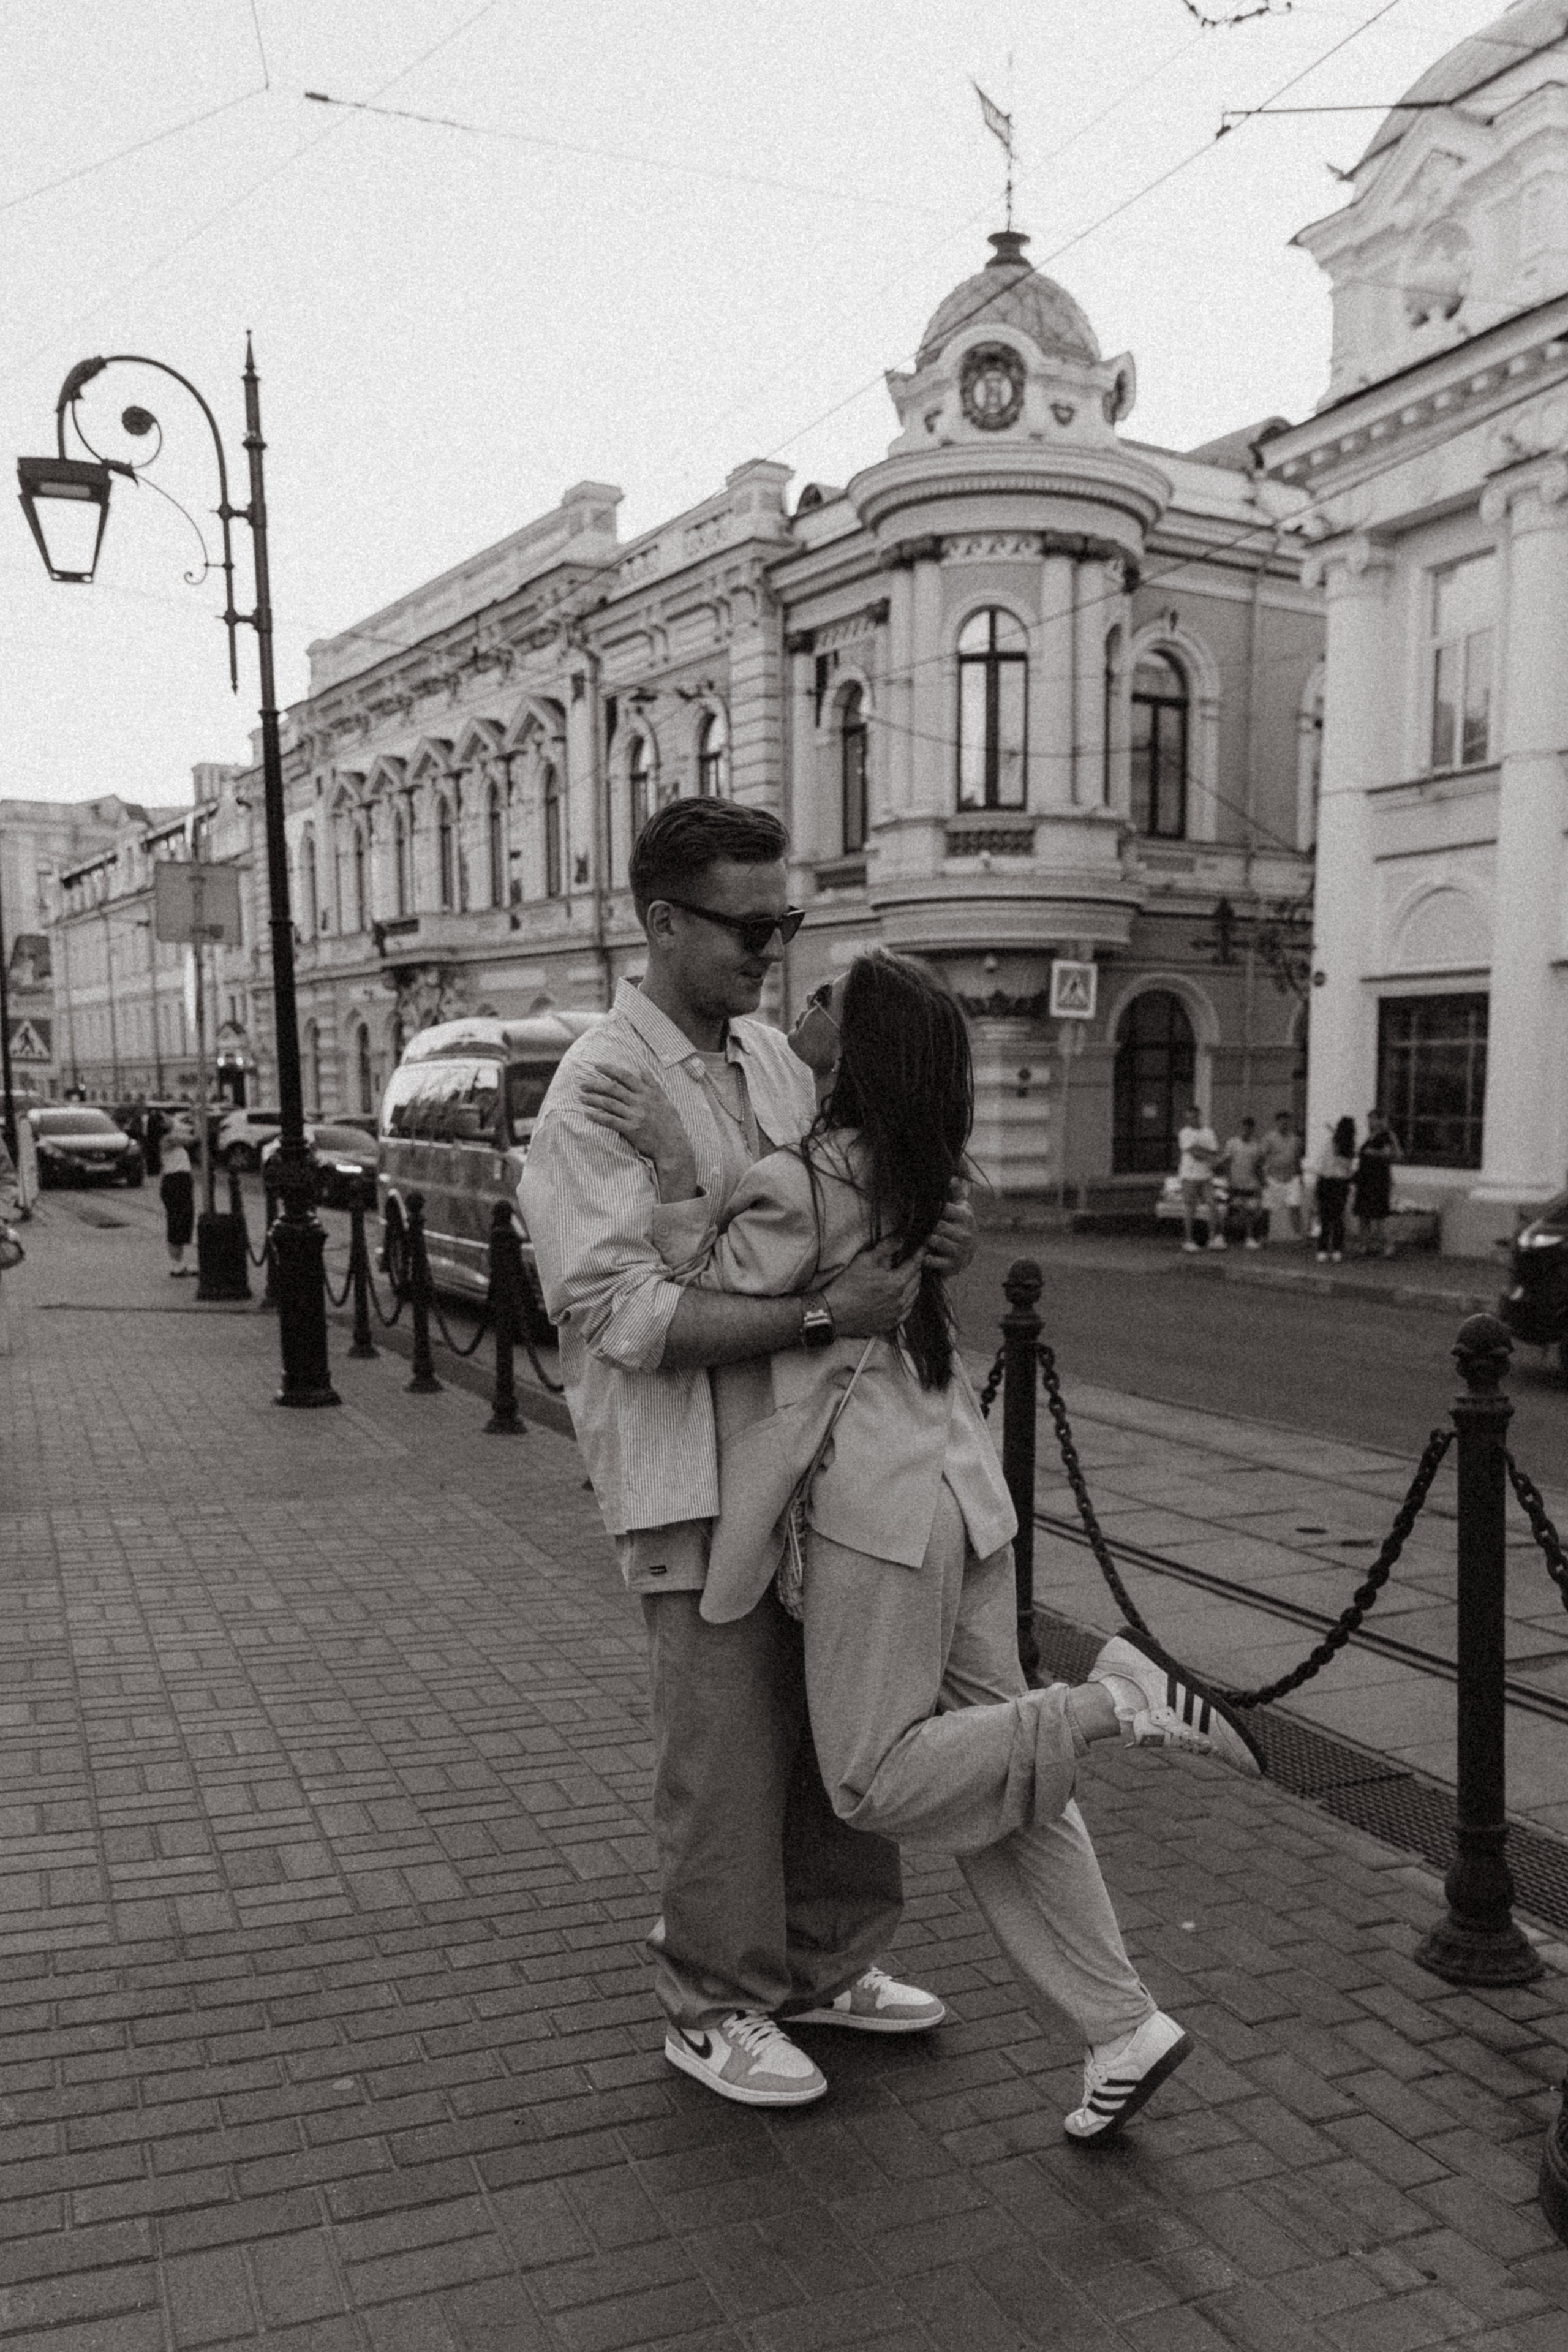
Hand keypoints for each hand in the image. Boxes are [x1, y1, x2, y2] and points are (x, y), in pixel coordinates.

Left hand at [580, 1066, 698, 1199]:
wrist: (673, 1146)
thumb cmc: (670, 1123)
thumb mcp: (665, 1100)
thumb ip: (653, 1084)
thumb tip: (642, 1069)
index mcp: (648, 1093)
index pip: (626, 1076)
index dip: (610, 1069)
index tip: (596, 1066)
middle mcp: (641, 1102)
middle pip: (613, 1088)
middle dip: (595, 1084)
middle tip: (582, 1084)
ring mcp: (636, 1116)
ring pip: (609, 1103)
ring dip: (593, 1099)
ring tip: (581, 1097)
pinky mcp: (631, 1130)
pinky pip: (610, 1121)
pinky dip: (597, 1117)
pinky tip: (587, 1114)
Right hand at [823, 1238, 923, 1338]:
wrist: (833, 1313)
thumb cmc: (847, 1285)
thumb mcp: (866, 1259)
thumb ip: (887, 1247)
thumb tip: (902, 1237)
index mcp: (897, 1283)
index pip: (915, 1264)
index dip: (920, 1253)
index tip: (922, 1246)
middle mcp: (900, 1300)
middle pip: (917, 1281)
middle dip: (916, 1268)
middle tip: (912, 1260)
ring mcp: (896, 1314)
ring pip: (914, 1297)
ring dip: (913, 1285)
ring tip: (908, 1277)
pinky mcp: (889, 1324)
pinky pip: (906, 1311)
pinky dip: (908, 1301)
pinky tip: (902, 1297)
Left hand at [924, 1178, 975, 1277]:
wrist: (966, 1254)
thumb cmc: (959, 1225)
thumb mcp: (961, 1208)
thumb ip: (956, 1193)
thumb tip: (950, 1176)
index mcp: (965, 1216)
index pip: (945, 1209)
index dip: (931, 1208)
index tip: (918, 1208)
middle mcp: (965, 1233)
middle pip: (938, 1225)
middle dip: (924, 1225)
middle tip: (910, 1223)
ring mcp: (960, 1250)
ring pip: (936, 1241)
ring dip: (923, 1239)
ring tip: (914, 1236)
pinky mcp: (953, 1266)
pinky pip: (935, 1261)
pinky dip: (926, 1258)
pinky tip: (920, 1254)